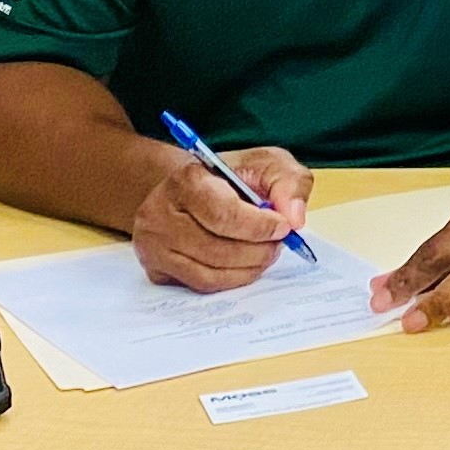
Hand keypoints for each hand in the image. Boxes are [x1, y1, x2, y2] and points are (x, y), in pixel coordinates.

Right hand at [130, 145, 309, 290]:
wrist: (191, 189)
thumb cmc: (230, 176)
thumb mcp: (266, 164)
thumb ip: (289, 182)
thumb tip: (295, 218)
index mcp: (186, 180)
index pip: (223, 214)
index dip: (259, 227)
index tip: (284, 228)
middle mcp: (159, 214)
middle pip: (216, 249)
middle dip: (257, 251)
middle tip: (278, 245)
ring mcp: (154, 245)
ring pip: (208, 273)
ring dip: (247, 269)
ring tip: (265, 254)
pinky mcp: (156, 268)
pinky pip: (200, 285)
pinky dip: (231, 280)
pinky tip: (245, 265)